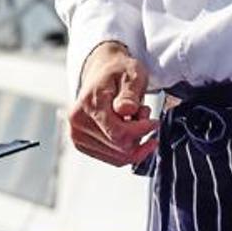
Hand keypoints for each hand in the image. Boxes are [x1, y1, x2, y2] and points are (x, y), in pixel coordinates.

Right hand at [69, 40, 158, 167]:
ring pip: (117, 157)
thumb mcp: (132, 74)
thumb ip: (130, 93)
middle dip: (140, 136)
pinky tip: (129, 131)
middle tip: (144, 115)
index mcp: (88, 103)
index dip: (142, 131)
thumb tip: (126, 110)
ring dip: (134, 144)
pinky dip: (127, 150)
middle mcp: (77, 122)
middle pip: (119, 148)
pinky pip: (112, 159)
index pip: (118, 133)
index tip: (154, 123)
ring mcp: (77, 135)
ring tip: (136, 120)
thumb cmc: (117, 71)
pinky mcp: (82, 144)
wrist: (102, 71)